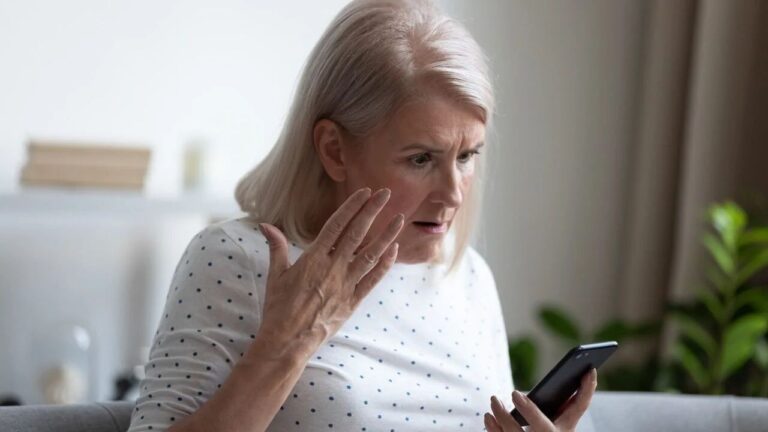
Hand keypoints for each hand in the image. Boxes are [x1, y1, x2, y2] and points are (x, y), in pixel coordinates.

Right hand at [254, 187, 404, 359]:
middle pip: (357, 234)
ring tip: (399, 219)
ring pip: (370, 255)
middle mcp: (332, 268)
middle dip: (372, 211)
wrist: (288, 342)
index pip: (336, 225)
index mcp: (313, 259)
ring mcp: (345, 285)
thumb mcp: (275, 275)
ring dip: (386, 235)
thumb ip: (276, 247)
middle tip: (386, 193)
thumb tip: (265, 225)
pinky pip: (372, 280)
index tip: (365, 192)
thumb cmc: (278, 309)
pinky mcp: (352, 302)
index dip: (352, 207)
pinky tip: (393, 251)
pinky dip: (384, 265)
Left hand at [484, 368, 597, 431]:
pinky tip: (488, 416)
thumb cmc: (544, 430)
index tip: (587, 371)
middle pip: (543, 428)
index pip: (580, 406)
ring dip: (502, 416)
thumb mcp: (553, 421)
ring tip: (494, 399)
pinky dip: (493, 429)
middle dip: (529, 411)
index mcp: (566, 428)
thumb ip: (548, 405)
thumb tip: (531, 384)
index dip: (588, 389)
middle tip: (514, 393)